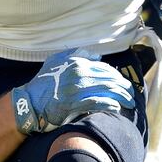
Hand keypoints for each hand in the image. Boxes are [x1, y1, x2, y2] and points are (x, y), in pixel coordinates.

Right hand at [11, 49, 134, 133]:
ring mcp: (77, 89)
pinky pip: (98, 103)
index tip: (123, 83)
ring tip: (130, 103)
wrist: (29, 102)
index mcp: (77, 63)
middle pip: (109, 79)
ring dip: (121, 97)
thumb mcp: (56, 60)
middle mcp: (79, 74)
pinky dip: (109, 104)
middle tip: (131, 94)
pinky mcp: (75, 104)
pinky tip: (116, 107)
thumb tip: (97, 56)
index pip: (104, 68)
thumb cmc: (44, 82)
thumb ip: (77, 54)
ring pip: (107, 90)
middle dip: (123, 87)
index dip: (116, 76)